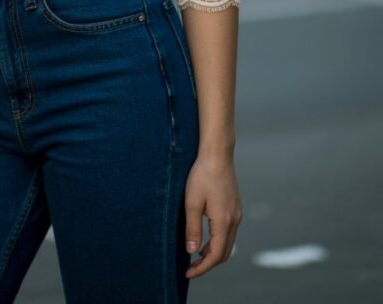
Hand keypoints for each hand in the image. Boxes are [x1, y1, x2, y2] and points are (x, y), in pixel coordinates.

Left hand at [184, 153, 241, 278]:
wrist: (217, 154)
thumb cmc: (202, 175)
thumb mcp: (192, 202)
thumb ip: (192, 228)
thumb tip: (191, 252)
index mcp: (224, 221)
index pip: (215, 255)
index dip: (202, 267)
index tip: (188, 273)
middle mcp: (235, 220)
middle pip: (225, 252)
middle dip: (208, 263)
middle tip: (191, 267)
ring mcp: (237, 213)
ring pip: (228, 242)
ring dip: (213, 252)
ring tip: (196, 254)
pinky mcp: (236, 207)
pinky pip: (229, 232)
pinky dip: (218, 241)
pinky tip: (206, 237)